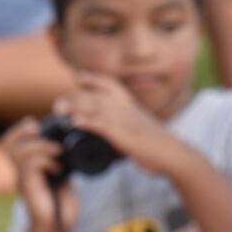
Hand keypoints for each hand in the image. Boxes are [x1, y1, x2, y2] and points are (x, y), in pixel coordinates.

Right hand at [2, 116, 76, 231]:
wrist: (59, 227)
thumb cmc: (61, 201)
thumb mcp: (62, 173)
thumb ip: (60, 158)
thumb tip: (71, 140)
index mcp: (26, 166)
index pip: (10, 142)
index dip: (19, 129)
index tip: (36, 122)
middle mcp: (20, 172)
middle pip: (8, 145)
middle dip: (23, 131)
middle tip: (40, 129)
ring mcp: (23, 181)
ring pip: (21, 153)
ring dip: (42, 146)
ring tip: (58, 151)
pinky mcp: (30, 191)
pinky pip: (31, 168)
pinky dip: (46, 162)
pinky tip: (59, 169)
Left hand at [55, 73, 183, 175]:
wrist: (174, 154)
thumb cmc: (159, 147)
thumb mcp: (142, 132)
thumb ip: (127, 133)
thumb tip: (118, 142)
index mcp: (131, 106)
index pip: (111, 86)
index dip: (94, 80)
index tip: (79, 77)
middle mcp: (127, 109)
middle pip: (97, 95)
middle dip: (76, 96)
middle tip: (58, 103)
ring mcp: (125, 121)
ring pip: (95, 108)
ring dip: (75, 107)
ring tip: (58, 109)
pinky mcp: (123, 135)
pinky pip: (101, 125)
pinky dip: (86, 121)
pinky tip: (74, 122)